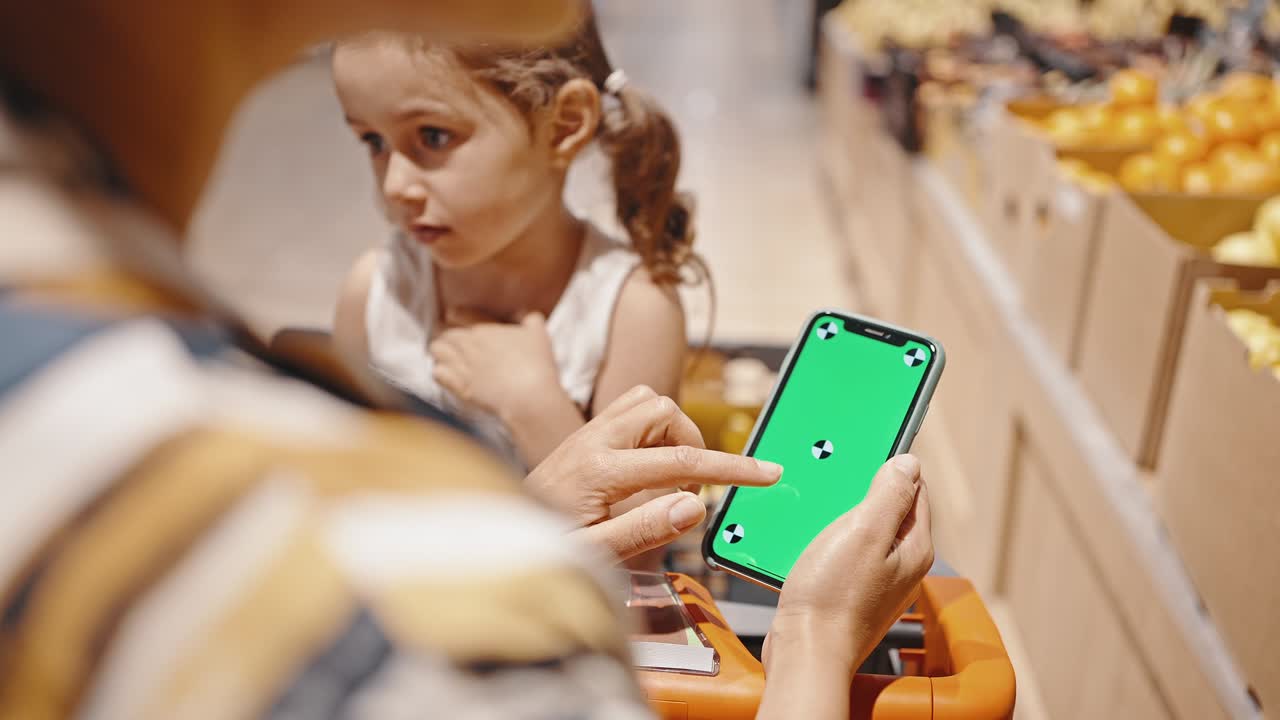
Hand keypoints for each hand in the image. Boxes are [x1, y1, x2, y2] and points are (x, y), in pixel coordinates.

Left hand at [429, 309, 564, 419]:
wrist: (530, 395)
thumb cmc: (536, 365)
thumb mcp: (539, 335)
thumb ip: (532, 321)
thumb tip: (529, 316)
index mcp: (486, 331)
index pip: (461, 318)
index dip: (455, 318)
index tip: (454, 321)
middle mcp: (470, 345)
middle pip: (447, 335)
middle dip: (449, 341)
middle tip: (455, 348)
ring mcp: (463, 365)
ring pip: (436, 351)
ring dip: (441, 354)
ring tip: (448, 361)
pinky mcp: (460, 386)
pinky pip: (437, 373)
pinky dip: (440, 373)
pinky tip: (447, 376)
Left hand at [526, 386, 782, 560]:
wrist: (495, 539)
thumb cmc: (541, 550)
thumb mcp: (593, 556)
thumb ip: (642, 531)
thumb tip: (693, 507)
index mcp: (599, 472)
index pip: (680, 462)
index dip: (731, 469)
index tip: (769, 474)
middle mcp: (592, 441)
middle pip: (664, 411)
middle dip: (692, 446)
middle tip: (685, 493)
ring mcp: (585, 433)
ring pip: (647, 402)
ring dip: (670, 433)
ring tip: (666, 479)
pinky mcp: (582, 436)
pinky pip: (628, 410)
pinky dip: (650, 430)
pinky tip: (645, 468)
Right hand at [765, 455, 932, 678]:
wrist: (806, 651)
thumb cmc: (833, 598)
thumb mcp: (864, 532)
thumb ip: (890, 494)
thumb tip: (909, 463)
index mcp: (915, 548)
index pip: (915, 491)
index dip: (890, 471)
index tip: (863, 462)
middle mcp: (902, 566)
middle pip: (888, 511)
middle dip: (860, 496)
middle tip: (834, 493)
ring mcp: (877, 582)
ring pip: (862, 533)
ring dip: (838, 521)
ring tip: (817, 522)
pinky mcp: (852, 594)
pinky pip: (844, 555)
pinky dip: (827, 544)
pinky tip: (808, 547)